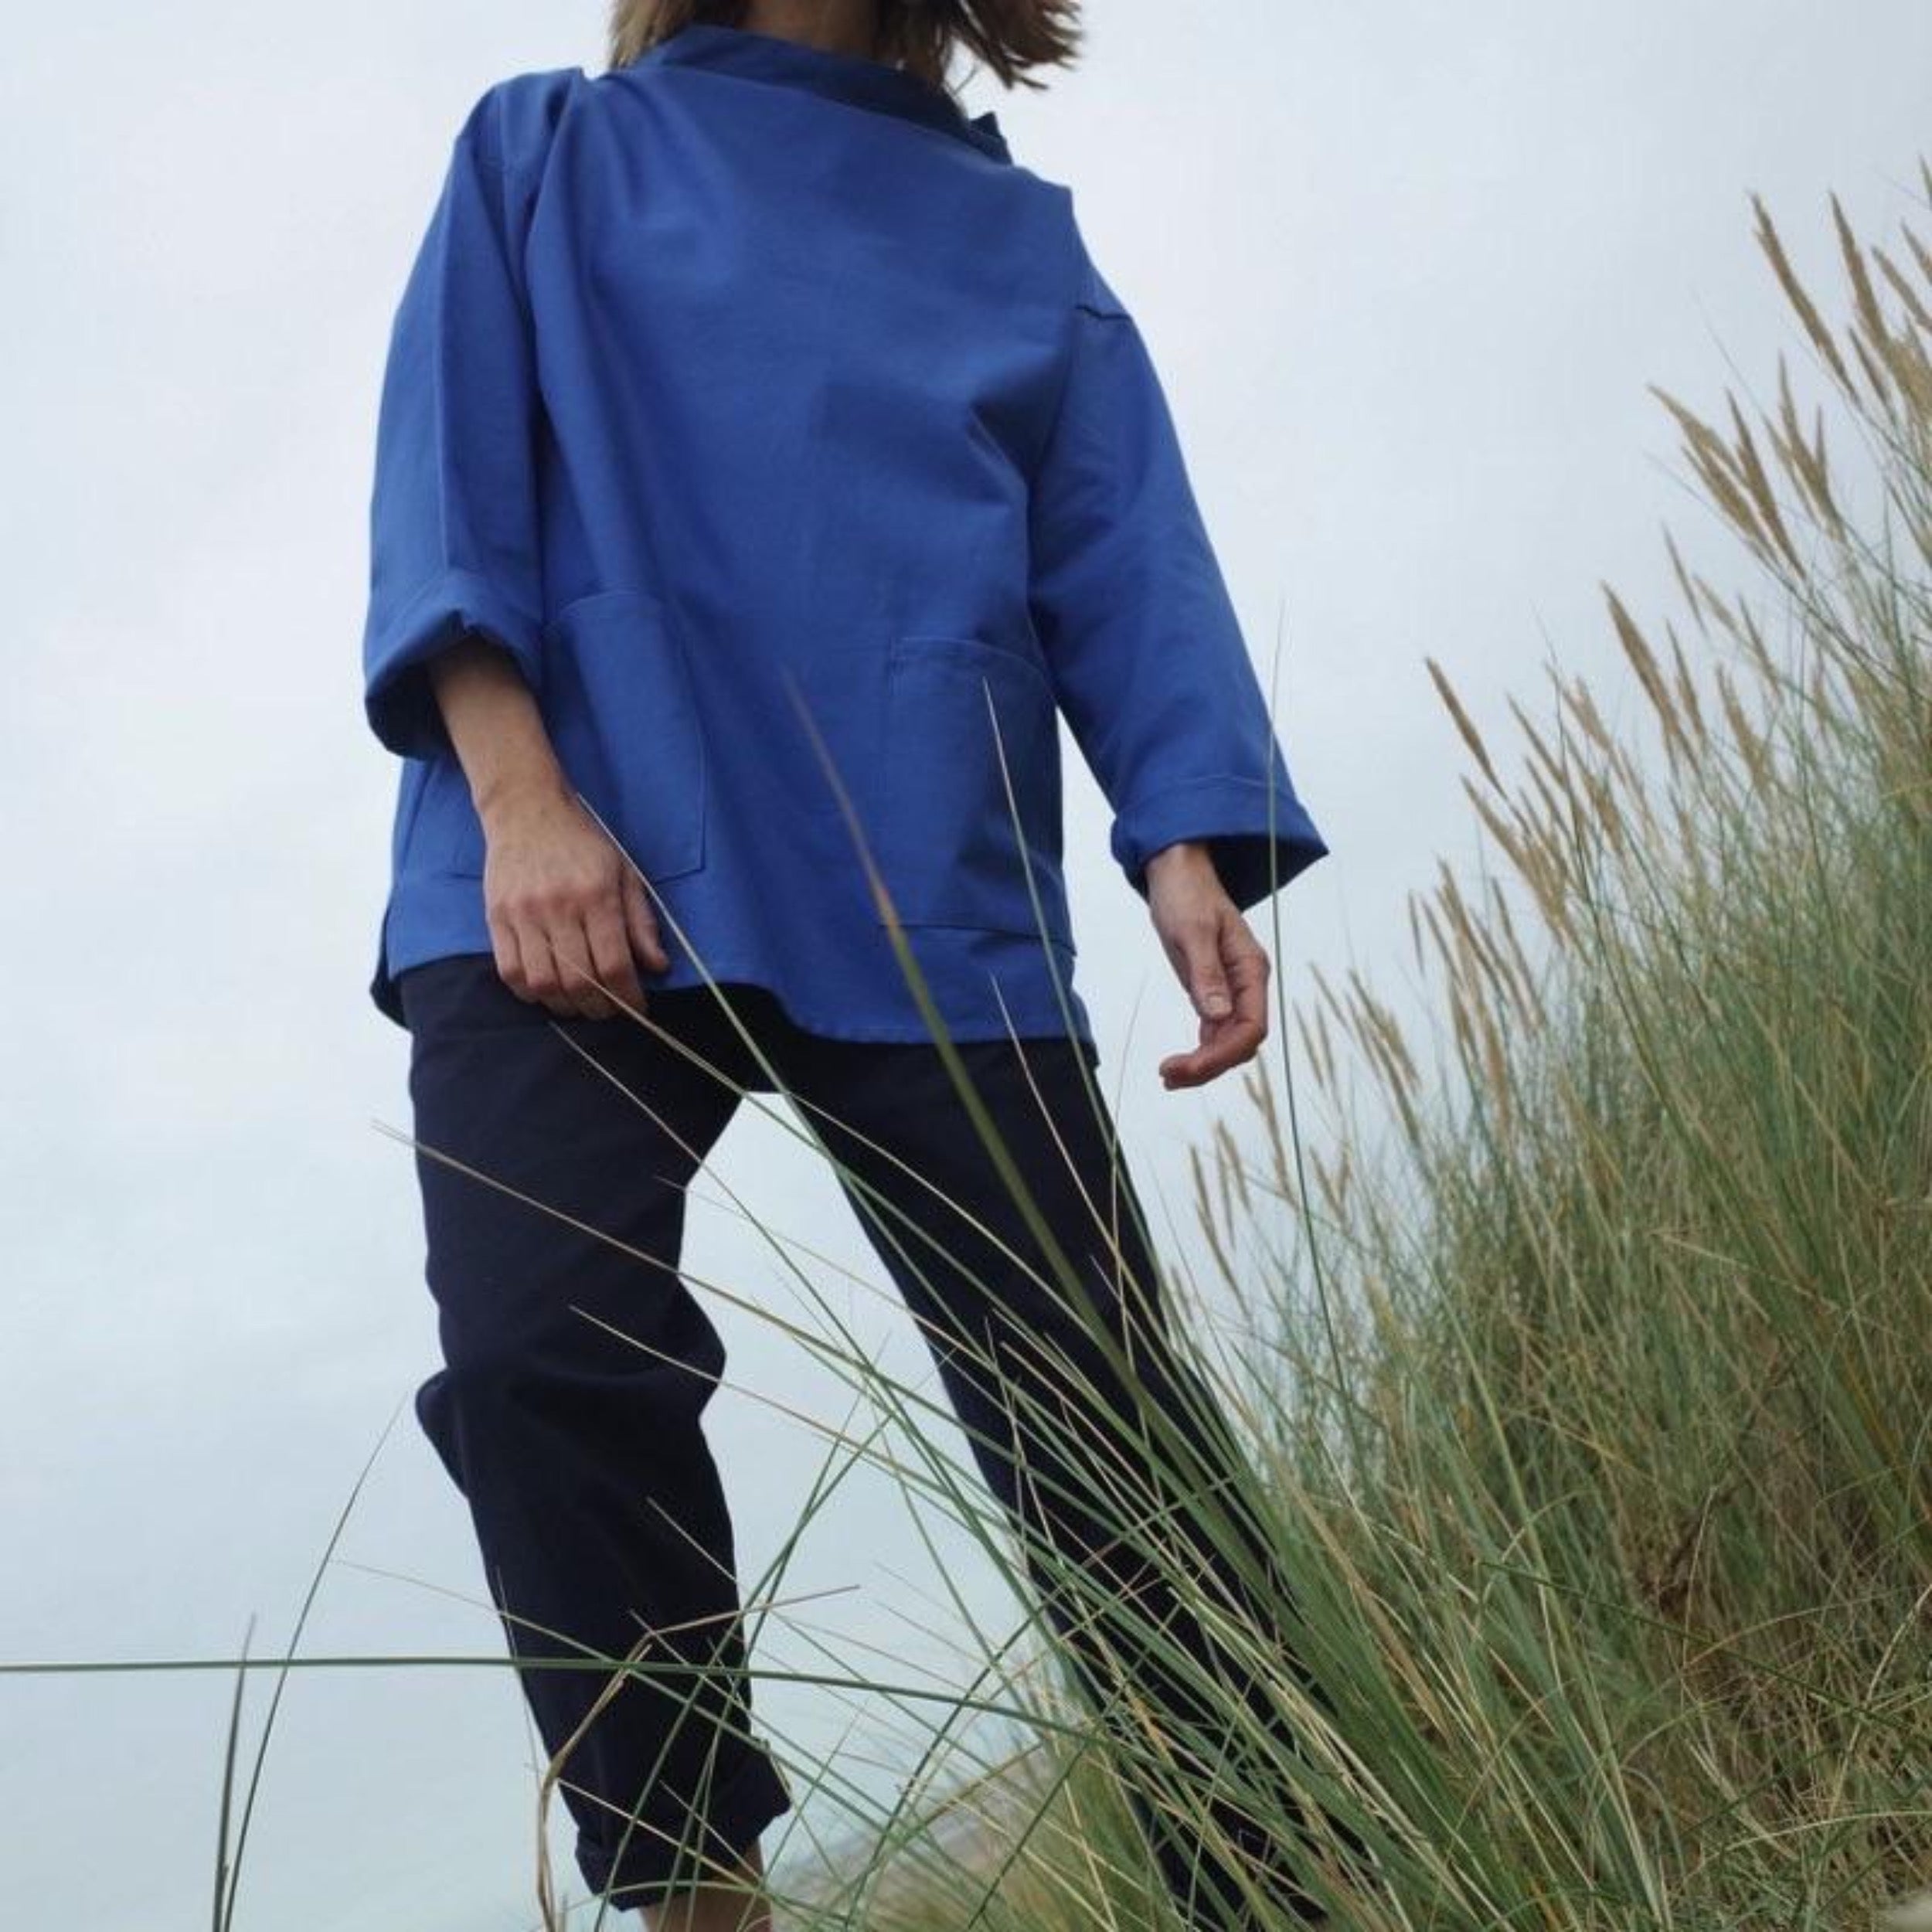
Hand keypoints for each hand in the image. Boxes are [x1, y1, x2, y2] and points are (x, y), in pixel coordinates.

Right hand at [475, 773, 671, 1019]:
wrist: (527, 809)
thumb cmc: (582, 843)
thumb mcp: (624, 873)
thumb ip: (641, 922)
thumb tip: (657, 966)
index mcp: (597, 895)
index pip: (614, 964)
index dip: (628, 998)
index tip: (637, 1008)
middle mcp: (559, 907)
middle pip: (579, 981)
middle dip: (599, 1008)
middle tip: (609, 1010)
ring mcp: (523, 914)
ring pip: (543, 983)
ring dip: (565, 1006)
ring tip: (579, 1004)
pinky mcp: (496, 917)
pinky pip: (509, 972)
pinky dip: (530, 993)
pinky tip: (547, 991)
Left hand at [1146, 842, 1269, 1088]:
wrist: (1179, 873)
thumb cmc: (1187, 895)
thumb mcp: (1191, 932)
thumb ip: (1206, 974)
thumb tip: (1218, 1015)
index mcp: (1251, 969)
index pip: (1251, 1027)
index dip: (1222, 1054)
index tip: (1187, 1066)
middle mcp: (1247, 983)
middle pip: (1241, 1041)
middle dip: (1209, 1064)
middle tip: (1168, 1076)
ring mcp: (1232, 989)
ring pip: (1228, 1040)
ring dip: (1203, 1063)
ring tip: (1168, 1075)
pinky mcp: (1214, 989)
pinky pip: (1215, 1030)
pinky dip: (1200, 1050)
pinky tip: (1179, 1062)